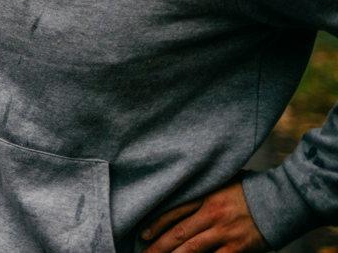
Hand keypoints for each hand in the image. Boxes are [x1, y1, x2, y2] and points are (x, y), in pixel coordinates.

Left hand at [141, 182, 266, 252]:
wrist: (284, 199)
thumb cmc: (253, 188)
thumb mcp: (223, 181)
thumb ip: (203, 188)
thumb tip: (181, 191)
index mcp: (206, 196)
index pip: (173, 212)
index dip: (156, 225)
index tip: (143, 234)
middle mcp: (212, 214)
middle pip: (178, 233)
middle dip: (159, 246)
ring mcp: (225, 232)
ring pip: (192, 249)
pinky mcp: (238, 247)